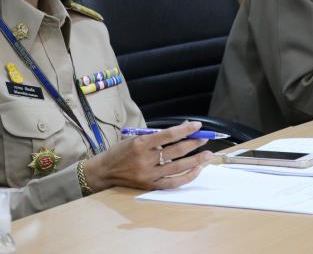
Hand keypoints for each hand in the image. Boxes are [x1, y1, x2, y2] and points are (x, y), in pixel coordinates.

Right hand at [83, 121, 211, 191]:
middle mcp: (145, 160)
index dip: (185, 130)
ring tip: (208, 154)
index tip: (198, 125)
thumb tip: (181, 130)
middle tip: (205, 138)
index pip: (168, 135)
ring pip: (178, 167)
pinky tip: (197, 170)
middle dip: (194, 143)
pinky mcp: (150, 186)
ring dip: (196, 160)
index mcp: (140, 143)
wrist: (104, 171)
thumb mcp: (135, 137)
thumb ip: (157, 135)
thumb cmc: (120, 151)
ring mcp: (149, 175)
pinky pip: (173, 183)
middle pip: (176, 151)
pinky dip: (187, 176)